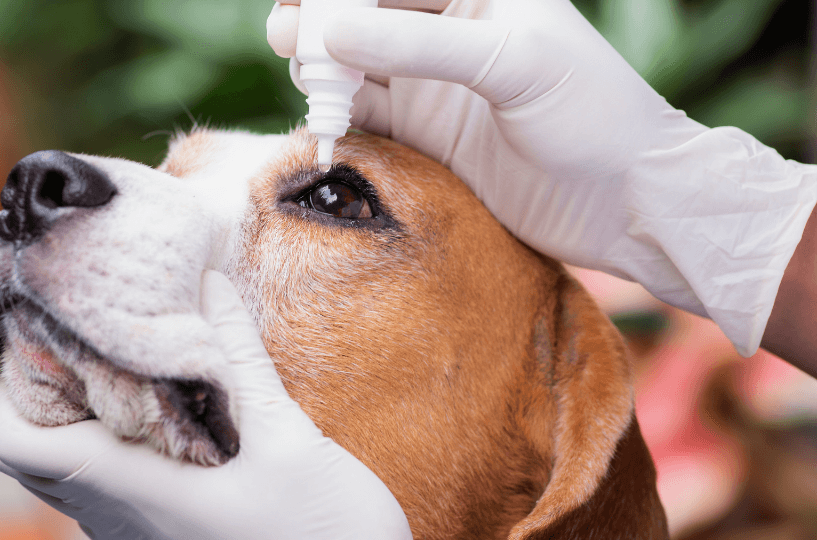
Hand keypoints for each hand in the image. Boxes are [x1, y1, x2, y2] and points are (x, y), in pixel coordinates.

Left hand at [0, 270, 411, 539]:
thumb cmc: (325, 532)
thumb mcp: (286, 439)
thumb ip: (241, 360)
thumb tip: (210, 284)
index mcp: (134, 489)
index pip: (14, 441)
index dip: (11, 382)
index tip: (50, 326)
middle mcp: (119, 516)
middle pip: (29, 451)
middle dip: (40, 385)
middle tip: (89, 330)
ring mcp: (138, 531)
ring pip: (67, 467)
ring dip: (78, 410)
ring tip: (128, 354)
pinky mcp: (164, 533)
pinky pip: (108, 483)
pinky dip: (113, 436)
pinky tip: (167, 403)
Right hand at [267, 0, 816, 355]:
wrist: (626, 204)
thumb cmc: (591, 114)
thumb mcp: (511, 63)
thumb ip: (421, 43)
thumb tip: (332, 30)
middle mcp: (452, 32)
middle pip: (367, 15)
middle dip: (323, 21)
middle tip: (286, 37)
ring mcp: (438, 85)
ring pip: (359, 65)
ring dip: (324, 68)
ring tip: (303, 76)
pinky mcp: (430, 135)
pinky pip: (370, 116)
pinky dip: (340, 116)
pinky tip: (321, 118)